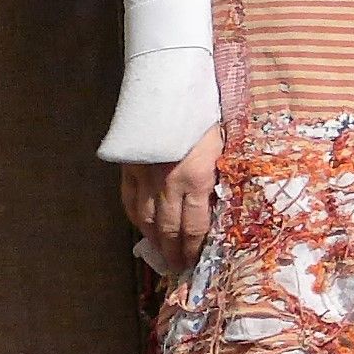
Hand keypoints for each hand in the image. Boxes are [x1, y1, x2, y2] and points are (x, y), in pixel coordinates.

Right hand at [119, 125, 223, 271]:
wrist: (170, 86)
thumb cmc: (204, 113)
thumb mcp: (223, 146)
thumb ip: (219, 177)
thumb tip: (220, 204)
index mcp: (197, 179)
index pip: (195, 227)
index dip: (195, 248)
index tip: (196, 261)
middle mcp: (169, 184)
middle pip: (169, 229)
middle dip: (174, 251)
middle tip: (177, 267)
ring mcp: (146, 176)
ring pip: (147, 219)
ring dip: (154, 239)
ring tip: (160, 252)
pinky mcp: (130, 167)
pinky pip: (129, 200)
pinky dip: (135, 217)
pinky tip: (141, 225)